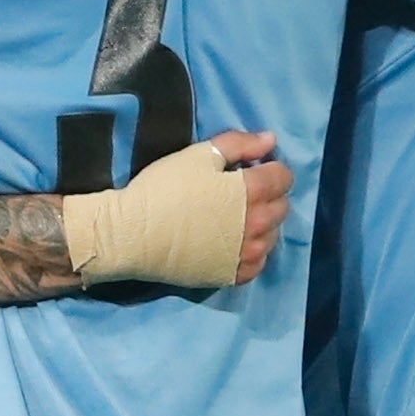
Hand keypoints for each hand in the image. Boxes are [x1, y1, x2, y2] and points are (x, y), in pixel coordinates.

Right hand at [62, 132, 289, 291]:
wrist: (131, 235)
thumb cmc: (163, 190)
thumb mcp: (198, 155)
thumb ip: (239, 144)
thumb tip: (270, 140)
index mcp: (252, 190)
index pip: (283, 176)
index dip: (269, 168)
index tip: (249, 169)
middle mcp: (257, 223)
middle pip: (282, 206)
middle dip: (268, 195)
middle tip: (241, 193)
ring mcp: (247, 253)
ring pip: (272, 235)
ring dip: (262, 224)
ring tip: (236, 220)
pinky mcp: (233, 275)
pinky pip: (259, 263)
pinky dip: (252, 251)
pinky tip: (233, 244)